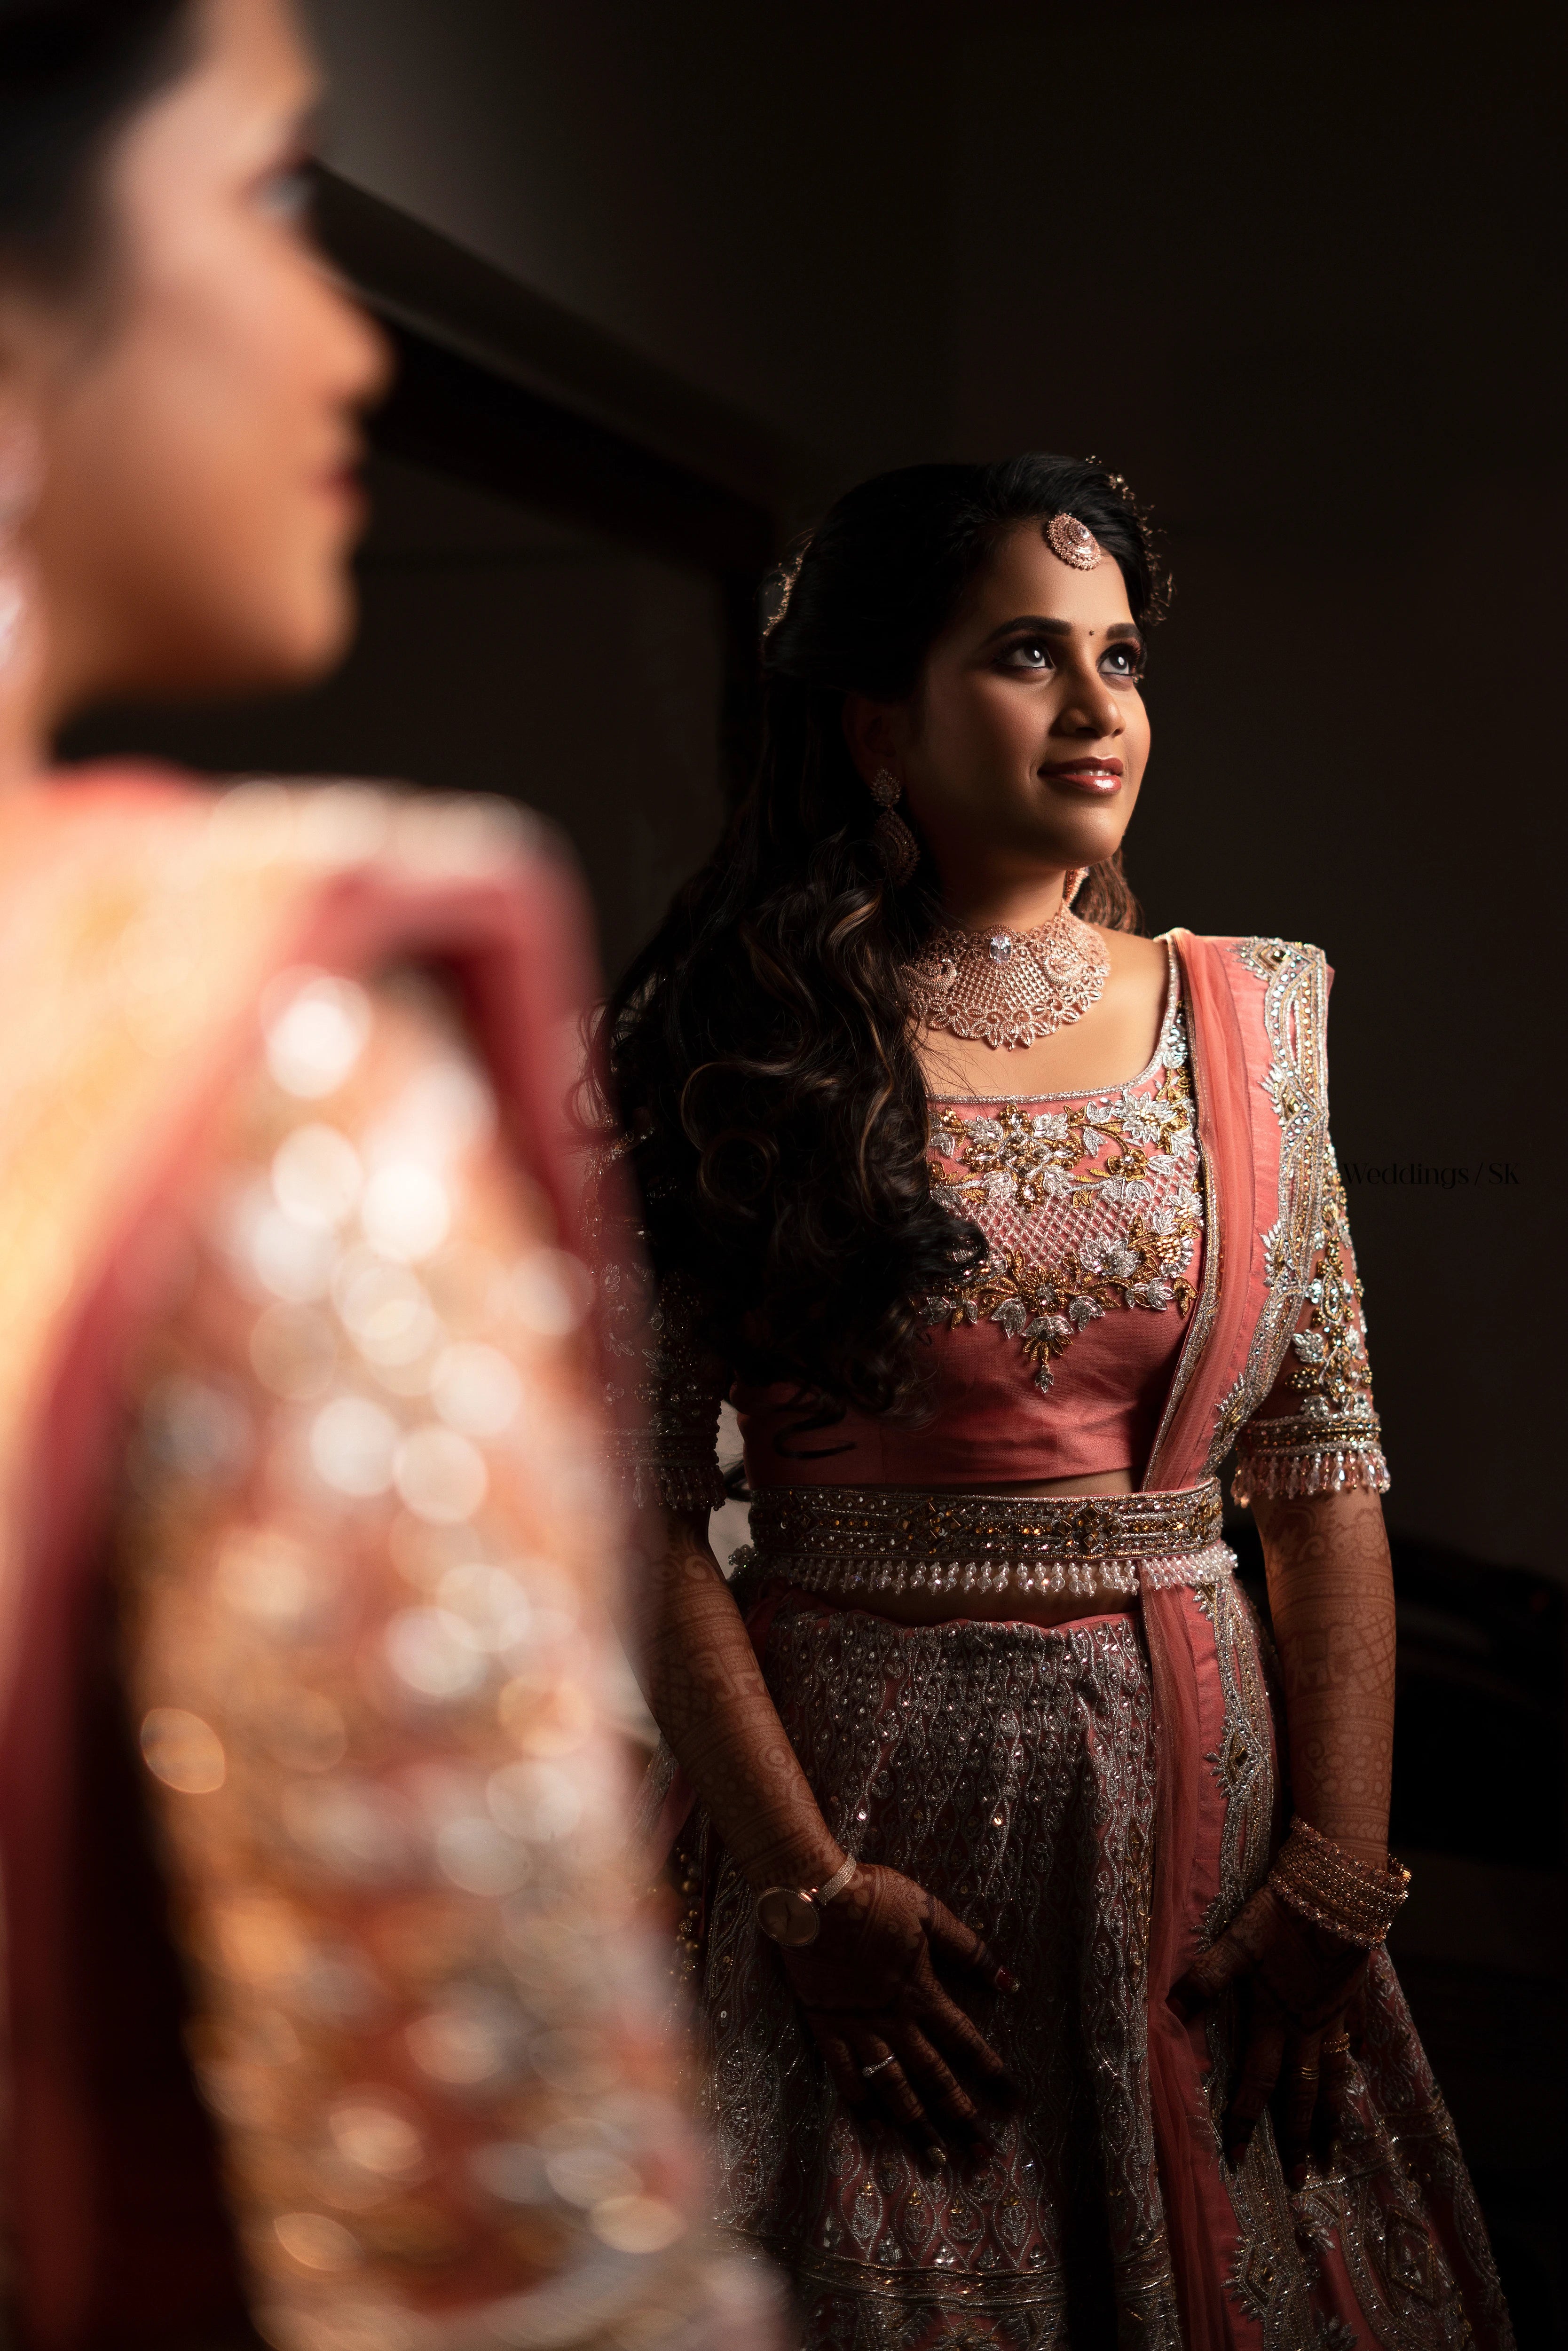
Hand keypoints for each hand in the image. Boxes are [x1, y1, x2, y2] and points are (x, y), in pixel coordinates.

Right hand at [776, 1862, 1020, 2163]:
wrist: (813, 1896)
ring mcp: (858, 2030)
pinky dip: (861, 2106)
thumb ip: (969, 1950)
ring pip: (893, 2089)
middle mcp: (895, 2022)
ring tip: (937, 2158)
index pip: (966, 2043)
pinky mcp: (826, 2028)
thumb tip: (1009, 1982)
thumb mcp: (930, 1913)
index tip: (1015, 2105)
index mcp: (923, 1994)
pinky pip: (846, 2077)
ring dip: (917, 2126)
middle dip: (962, 2117)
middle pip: (935, 2078)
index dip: (992, 2075)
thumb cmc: (874, 1897)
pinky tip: (876, 2132)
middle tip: (982, 2155)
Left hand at [1170, 1882, 1367, 2181]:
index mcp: (1275, 2021)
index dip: (1247, 2120)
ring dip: (1334, 2118)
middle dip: (1300, 2139)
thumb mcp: (1237, 1944)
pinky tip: (1357, 2066)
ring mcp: (1335, 2016)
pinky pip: (1355, 2036)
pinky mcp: (1353, 1997)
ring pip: (1335, 2078)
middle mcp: (1306, 2029)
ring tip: (1337, 2152)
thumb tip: (1168, 2009)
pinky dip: (1355, 2056)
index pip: (1258, 2083)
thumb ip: (1207, 1978)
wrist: (1336, 1896)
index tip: (1242, 2159)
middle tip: (1302, 2180)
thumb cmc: (1280, 1918)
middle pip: (1303, 2095)